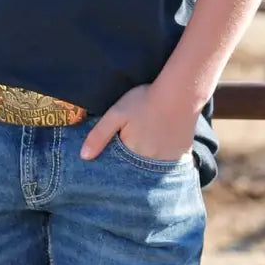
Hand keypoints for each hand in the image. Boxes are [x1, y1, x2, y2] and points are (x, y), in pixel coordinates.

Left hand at [79, 83, 197, 161]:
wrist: (180, 93)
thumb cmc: (145, 101)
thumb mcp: (117, 113)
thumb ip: (99, 135)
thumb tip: (83, 157)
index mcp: (133, 155)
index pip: (119, 170)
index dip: (114, 166)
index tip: (112, 159)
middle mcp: (151, 164)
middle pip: (136, 172)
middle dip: (130, 168)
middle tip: (131, 149)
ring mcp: (168, 162)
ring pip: (152, 171)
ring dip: (146, 165)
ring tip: (145, 149)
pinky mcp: (181, 156)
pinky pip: (168, 165)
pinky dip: (163, 161)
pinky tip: (161, 148)